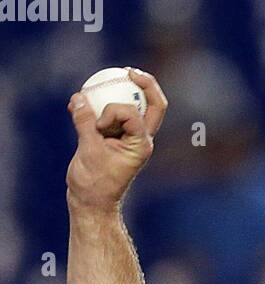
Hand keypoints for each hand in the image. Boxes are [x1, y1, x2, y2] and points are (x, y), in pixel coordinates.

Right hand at [66, 68, 167, 212]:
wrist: (92, 201)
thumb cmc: (95, 183)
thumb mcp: (88, 151)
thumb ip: (84, 122)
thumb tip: (79, 97)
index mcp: (141, 144)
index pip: (134, 113)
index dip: (113, 111)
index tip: (99, 127)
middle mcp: (141, 139)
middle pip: (153, 106)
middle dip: (145, 85)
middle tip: (129, 70)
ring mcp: (130, 138)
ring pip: (131, 107)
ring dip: (114, 95)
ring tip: (97, 84)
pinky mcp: (116, 138)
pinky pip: (110, 115)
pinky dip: (97, 106)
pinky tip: (80, 100)